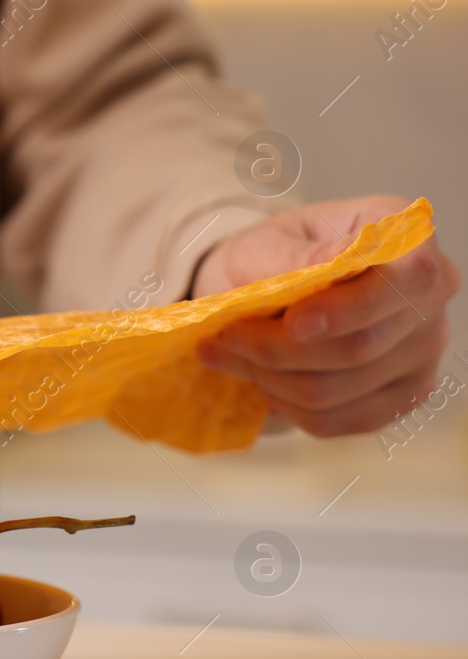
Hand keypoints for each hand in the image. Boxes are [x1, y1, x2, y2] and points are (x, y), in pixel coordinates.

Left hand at [192, 195, 458, 437]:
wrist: (262, 287)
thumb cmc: (271, 256)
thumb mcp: (268, 241)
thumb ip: (296, 255)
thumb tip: (330, 262)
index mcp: (408, 238)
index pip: (408, 280)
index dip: (350, 309)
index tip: (293, 322)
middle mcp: (431, 295)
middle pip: (360, 346)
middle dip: (278, 349)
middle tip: (226, 337)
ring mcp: (423, 351)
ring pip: (339, 389)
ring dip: (271, 378)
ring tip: (233, 354)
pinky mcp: (401, 396)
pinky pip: (337, 420)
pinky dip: (286, 406)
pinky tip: (262, 379)